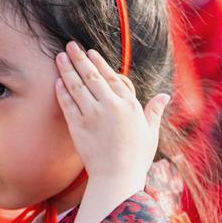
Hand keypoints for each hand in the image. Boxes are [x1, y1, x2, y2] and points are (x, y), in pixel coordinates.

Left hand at [54, 42, 169, 192]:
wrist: (117, 177)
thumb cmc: (136, 157)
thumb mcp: (150, 132)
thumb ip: (154, 111)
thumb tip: (164, 96)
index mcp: (129, 105)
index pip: (112, 77)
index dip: (99, 63)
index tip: (91, 52)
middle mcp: (110, 106)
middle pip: (91, 76)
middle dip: (80, 58)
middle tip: (70, 45)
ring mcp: (92, 115)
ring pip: (76, 86)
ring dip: (67, 69)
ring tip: (59, 56)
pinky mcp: (77, 126)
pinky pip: (67, 104)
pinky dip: (61, 91)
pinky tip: (57, 81)